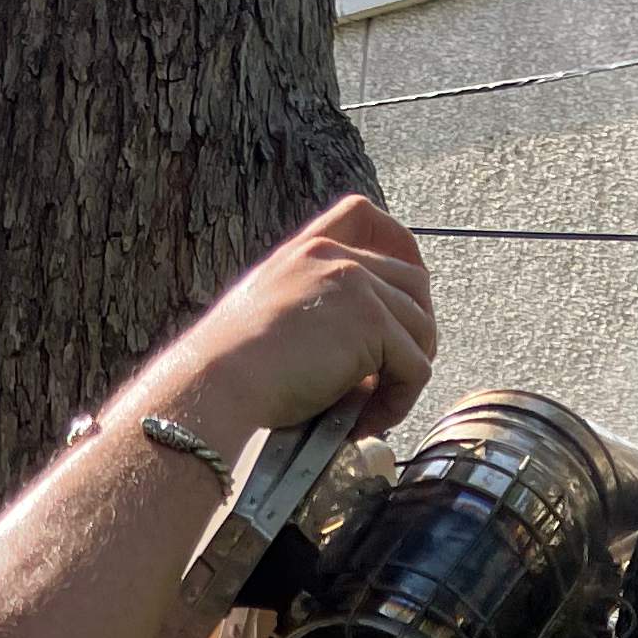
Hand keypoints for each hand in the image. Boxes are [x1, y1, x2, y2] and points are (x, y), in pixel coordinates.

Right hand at [146, 197, 436, 446]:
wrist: (215, 385)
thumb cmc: (229, 371)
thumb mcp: (268, 316)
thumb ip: (312, 310)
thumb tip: (361, 353)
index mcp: (307, 250)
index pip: (362, 215)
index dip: (398, 243)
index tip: (405, 286)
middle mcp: (336, 257)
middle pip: (413, 281)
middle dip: (413, 332)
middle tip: (388, 378)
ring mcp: (357, 286)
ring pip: (421, 329)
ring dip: (405, 375)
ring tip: (372, 409)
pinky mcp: (371, 324)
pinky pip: (415, 368)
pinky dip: (399, 402)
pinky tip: (365, 422)